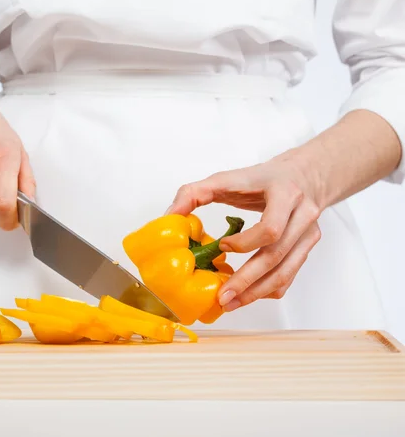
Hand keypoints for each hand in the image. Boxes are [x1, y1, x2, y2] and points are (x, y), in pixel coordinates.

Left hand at [166, 154, 321, 311]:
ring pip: (285, 272)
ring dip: (256, 292)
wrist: (303, 175)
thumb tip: (170, 216)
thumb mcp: (228, 178)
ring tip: (231, 303)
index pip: (271, 227)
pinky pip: (289, 276)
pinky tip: (247, 295)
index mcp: (284, 193)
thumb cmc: (263, 178)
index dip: (246, 243)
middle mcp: (302, 215)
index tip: (222, 247)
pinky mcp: (307, 248)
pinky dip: (267, 290)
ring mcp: (308, 234)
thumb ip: (194, 192)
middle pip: (276, 256)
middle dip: (247, 280)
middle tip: (223, 296)